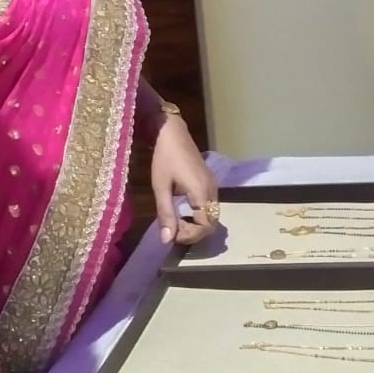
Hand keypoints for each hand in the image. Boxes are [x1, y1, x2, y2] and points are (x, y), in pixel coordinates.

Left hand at [150, 114, 217, 244]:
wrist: (172, 132)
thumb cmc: (164, 158)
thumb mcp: (161, 187)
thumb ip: (166, 214)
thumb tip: (167, 240)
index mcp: (202, 192)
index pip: (206, 226)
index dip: (190, 236)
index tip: (172, 234)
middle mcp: (212, 191)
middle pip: (211, 223)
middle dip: (193, 232)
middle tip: (173, 230)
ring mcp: (213, 186)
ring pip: (211, 215)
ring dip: (195, 224)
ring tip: (176, 222)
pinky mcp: (209, 183)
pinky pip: (209, 206)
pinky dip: (197, 215)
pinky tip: (182, 211)